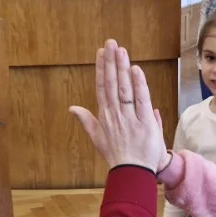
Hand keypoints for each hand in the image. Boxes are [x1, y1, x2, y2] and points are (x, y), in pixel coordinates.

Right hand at [70, 40, 166, 170]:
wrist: (132, 173)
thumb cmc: (116, 156)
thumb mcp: (97, 138)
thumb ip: (86, 120)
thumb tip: (72, 108)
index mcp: (105, 116)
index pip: (102, 88)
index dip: (102, 69)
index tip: (101, 53)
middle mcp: (115, 114)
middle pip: (112, 84)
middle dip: (111, 62)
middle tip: (110, 43)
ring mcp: (129, 118)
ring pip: (125, 88)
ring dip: (122, 68)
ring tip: (120, 50)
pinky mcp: (144, 122)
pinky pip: (140, 100)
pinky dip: (138, 85)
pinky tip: (135, 69)